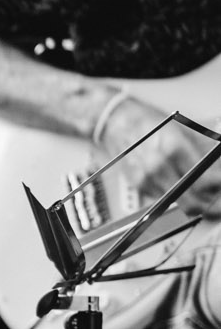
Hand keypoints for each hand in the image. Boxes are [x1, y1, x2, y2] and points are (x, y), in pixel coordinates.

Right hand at [99, 94, 220, 214]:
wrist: (118, 123)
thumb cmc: (151, 123)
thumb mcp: (183, 131)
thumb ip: (204, 152)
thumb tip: (218, 171)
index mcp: (174, 147)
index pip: (204, 181)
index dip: (217, 189)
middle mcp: (159, 165)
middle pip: (191, 199)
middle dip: (209, 205)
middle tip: (217, 204)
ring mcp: (147, 177)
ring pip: (179, 201)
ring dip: (194, 201)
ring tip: (203, 196)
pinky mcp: (139, 185)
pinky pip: (165, 197)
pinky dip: (176, 196)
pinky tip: (180, 187)